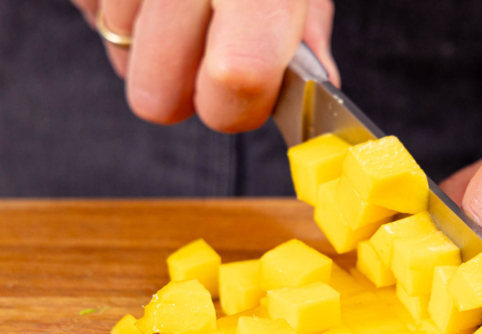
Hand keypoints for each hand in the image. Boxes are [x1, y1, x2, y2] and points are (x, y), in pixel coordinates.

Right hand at [70, 0, 338, 131]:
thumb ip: (308, 24)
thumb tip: (321, 84)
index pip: (239, 77)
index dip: (238, 106)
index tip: (246, 96)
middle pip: (155, 96)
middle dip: (183, 91)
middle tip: (207, 52)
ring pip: (120, 54)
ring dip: (150, 40)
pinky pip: (91, 12)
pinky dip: (120, 4)